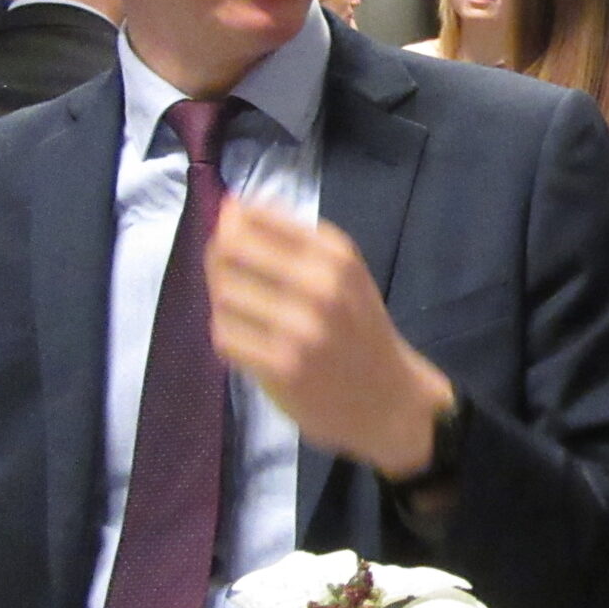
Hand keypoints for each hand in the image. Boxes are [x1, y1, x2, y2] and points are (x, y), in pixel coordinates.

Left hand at [205, 197, 455, 478]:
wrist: (389, 400)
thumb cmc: (360, 330)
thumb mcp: (342, 273)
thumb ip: (289, 239)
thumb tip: (229, 206)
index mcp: (337, 254)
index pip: (254, 217)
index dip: (231, 226)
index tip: (238, 241)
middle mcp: (321, 284)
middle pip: (230, 250)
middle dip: (219, 261)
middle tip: (234, 280)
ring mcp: (300, 328)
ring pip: (222, 294)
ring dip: (225, 303)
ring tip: (248, 316)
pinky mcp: (281, 367)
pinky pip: (225, 335)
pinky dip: (229, 336)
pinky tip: (251, 342)